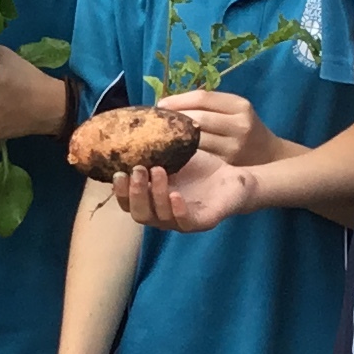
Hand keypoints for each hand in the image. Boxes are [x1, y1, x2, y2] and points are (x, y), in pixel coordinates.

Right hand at [112, 151, 262, 232]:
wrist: (236, 175)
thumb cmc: (202, 168)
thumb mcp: (173, 156)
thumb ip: (153, 152)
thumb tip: (129, 131)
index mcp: (152, 200)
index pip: (127, 203)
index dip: (120, 192)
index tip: (117, 172)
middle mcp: (163, 214)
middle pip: (139, 214)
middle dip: (135, 193)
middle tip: (138, 170)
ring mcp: (182, 220)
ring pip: (160, 218)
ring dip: (155, 195)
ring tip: (159, 171)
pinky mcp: (203, 221)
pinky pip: (185, 223)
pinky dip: (178, 210)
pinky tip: (175, 195)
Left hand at [153, 88, 281, 166]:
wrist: (269, 156)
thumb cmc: (244, 128)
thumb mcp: (234, 110)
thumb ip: (208, 105)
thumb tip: (169, 103)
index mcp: (239, 106)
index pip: (202, 98)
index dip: (178, 100)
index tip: (160, 104)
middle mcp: (239, 125)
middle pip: (198, 118)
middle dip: (174, 118)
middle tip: (157, 121)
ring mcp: (233, 147)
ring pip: (196, 139)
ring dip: (175, 137)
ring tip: (161, 135)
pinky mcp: (226, 165)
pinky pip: (199, 156)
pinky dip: (183, 152)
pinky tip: (172, 150)